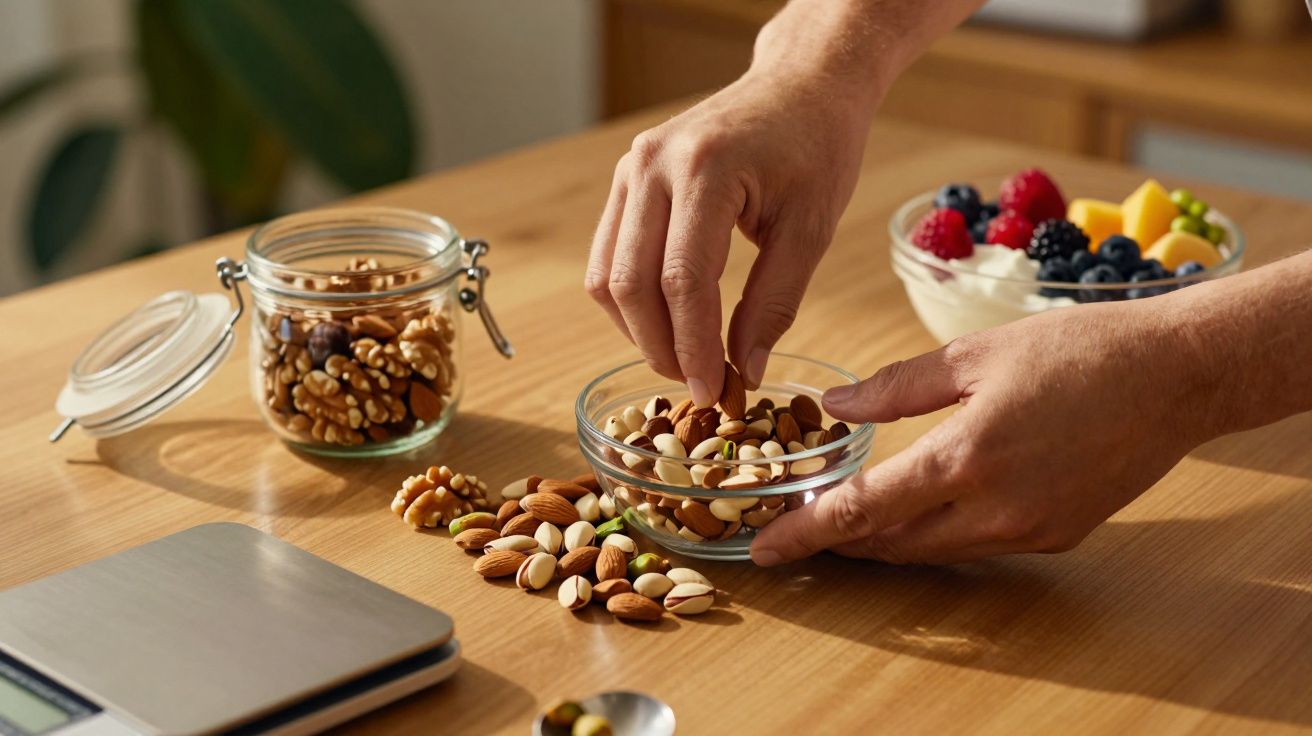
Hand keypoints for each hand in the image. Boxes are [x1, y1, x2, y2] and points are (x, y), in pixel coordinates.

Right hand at [584, 66, 873, 402]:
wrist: (800, 86)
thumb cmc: (816, 149)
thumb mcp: (811, 229)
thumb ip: (774, 303)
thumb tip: (744, 371)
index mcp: (706, 168)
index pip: (682, 279)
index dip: (693, 345)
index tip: (712, 390)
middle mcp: (653, 165)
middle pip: (631, 283)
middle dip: (661, 347)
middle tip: (698, 385)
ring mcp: (630, 169)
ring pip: (606, 276)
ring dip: (638, 330)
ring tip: (683, 358)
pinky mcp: (625, 179)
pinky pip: (607, 257)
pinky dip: (630, 301)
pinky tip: (668, 323)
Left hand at [751, 299, 1218, 564]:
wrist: (1177, 375)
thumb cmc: (1077, 349)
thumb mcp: (974, 354)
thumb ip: (895, 387)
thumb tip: (833, 406)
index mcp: (965, 458)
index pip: (863, 510)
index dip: (805, 532)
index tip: (763, 548)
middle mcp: (995, 510)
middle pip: (891, 544)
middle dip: (839, 538)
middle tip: (800, 518)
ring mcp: (1029, 531)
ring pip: (933, 552)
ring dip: (886, 538)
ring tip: (850, 511)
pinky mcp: (1057, 536)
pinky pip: (977, 546)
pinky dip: (938, 532)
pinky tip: (925, 502)